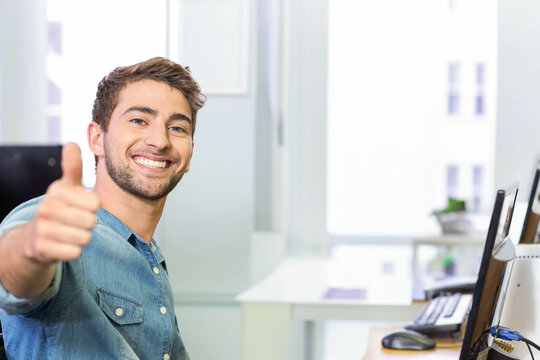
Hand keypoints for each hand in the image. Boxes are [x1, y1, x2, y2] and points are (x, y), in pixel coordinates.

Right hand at [25, 143, 99, 263]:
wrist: (35, 237)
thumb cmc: (59, 208)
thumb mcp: (66, 187)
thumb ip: (72, 167)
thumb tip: (71, 144)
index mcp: (56, 191)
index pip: (95, 204)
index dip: (93, 208)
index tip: (81, 206)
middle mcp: (46, 208)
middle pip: (91, 221)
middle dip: (88, 224)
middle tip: (75, 222)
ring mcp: (42, 229)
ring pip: (85, 238)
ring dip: (82, 238)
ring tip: (70, 232)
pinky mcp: (42, 249)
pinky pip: (75, 252)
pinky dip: (74, 251)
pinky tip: (64, 244)